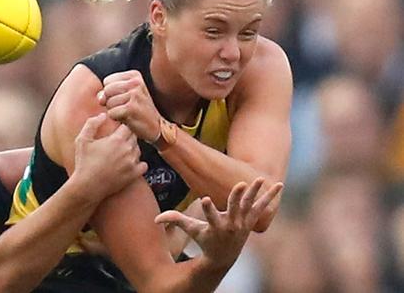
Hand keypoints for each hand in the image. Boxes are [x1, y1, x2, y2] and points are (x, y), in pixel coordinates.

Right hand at [73, 113, 147, 199]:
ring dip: (132, 149)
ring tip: (120, 153)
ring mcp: (132, 163)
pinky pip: (143, 165)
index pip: (127, 127)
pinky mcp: (134, 175)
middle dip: (126, 137)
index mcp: (116, 140)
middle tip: (116, 142)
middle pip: (134, 137)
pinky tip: (128, 164)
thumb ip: (92, 124)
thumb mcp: (82, 140)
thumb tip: (103, 115)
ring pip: (138, 150)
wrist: (87, 187)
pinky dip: (138, 164)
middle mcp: (127, 150)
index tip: (115, 131)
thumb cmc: (84, 163)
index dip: (121, 127)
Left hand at [98, 70, 160, 141]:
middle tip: (125, 107)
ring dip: (115, 111)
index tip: (124, 98)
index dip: (111, 93)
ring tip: (128, 112)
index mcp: (134, 75)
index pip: (107, 81)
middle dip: (111, 102)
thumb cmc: (137, 110)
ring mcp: (134, 95)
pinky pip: (111, 113)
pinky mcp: (131, 108)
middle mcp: (135, 82)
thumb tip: (100, 99)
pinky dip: (117, 118)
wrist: (155, 126)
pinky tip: (128, 118)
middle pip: (106, 91)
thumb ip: (108, 92)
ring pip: (108, 103)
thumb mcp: (124, 95)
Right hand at [154, 178, 282, 268]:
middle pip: (235, 208)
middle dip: (237, 197)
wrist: (224, 256)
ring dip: (256, 192)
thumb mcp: (191, 231)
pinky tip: (279, 185)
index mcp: (215, 226)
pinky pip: (261, 206)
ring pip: (250, 204)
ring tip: (259, 179)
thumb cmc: (205, 240)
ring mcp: (243, 222)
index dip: (207, 209)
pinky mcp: (251, 220)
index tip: (204, 199)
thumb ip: (175, 221)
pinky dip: (270, 196)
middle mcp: (231, 224)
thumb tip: (156, 219)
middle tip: (241, 184)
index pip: (210, 216)